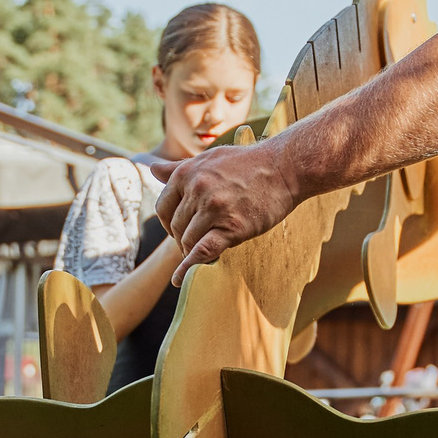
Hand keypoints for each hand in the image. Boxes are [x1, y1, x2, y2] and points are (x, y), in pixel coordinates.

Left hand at [156, 140, 301, 281]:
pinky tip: (180, 279)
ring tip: (202, 253)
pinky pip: (202, 252)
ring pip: (188, 241)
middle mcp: (197, 190)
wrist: (285, 168)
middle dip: (181, 240)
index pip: (163, 207)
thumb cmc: (249, 163)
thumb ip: (180, 168)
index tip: (179, 231)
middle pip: (175, 227)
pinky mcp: (232, 227)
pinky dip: (188, 267)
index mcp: (187, 174)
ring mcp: (214, 209)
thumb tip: (153, 169)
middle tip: (194, 245)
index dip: (168, 223)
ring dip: (190, 252)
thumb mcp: (210, 158)